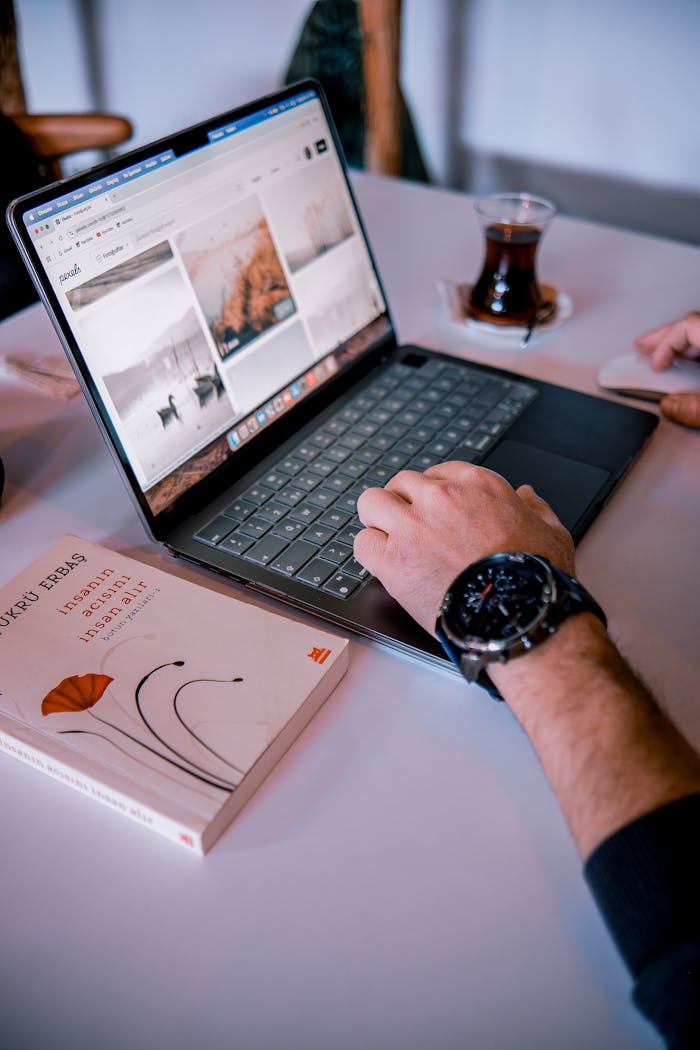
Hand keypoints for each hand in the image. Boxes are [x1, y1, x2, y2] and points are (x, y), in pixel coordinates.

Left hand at [354, 461, 574, 634]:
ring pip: (371, 502)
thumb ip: (534, 508)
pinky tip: (384, 563)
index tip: (435, 511)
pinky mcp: (393, 560)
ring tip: (389, 539)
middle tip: (411, 528)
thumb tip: (527, 496)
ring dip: (378, 519)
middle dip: (404, 504)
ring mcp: (412, 527)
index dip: (433, 493)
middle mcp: (440, 498)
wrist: (518, 617)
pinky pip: (362, 542)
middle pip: (401, 484)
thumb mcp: (551, 532)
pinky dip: (370, 552)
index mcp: (477, 484)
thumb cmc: (535, 578)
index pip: (438, 473)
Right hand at [635, 311, 699, 427]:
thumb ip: (693, 408)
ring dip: (677, 344)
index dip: (664, 346)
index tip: (654, 366)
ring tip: (657, 354)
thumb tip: (670, 404)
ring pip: (699, 332)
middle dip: (662, 338)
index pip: (686, 326)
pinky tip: (685, 365)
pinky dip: (693, 351)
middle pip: (692, 324)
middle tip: (639, 348)